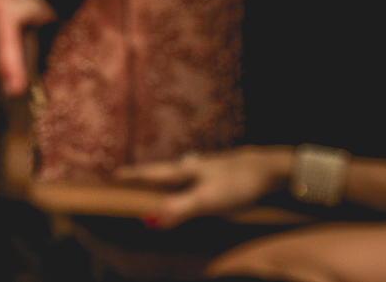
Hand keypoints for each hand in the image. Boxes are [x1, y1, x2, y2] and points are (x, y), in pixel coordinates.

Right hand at [114, 147, 293, 229]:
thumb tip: (147, 220)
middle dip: (150, 174)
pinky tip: (201, 175)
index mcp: (185, 171)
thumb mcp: (205, 200)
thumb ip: (178, 209)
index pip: (153, 173)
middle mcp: (195, 165)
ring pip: (185, 169)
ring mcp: (212, 166)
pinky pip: (202, 173)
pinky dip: (193, 176)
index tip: (114, 174)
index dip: (134, 175)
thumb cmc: (236, 183)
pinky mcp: (227, 169)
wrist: (271, 167)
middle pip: (167, 169)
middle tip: (135, 175)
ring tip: (166, 175)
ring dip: (172, 173)